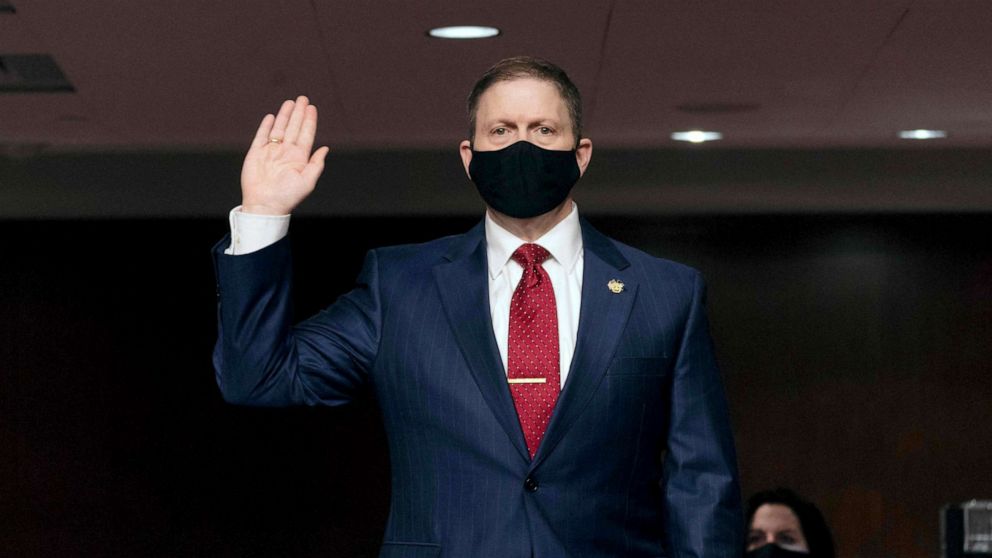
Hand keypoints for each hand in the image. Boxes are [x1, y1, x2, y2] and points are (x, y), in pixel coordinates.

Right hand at [240, 95, 329, 214]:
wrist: (265, 204)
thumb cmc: (287, 196)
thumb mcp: (307, 182)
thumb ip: (316, 164)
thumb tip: (326, 148)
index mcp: (299, 158)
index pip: (306, 135)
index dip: (309, 121)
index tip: (312, 108)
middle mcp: (286, 152)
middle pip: (294, 128)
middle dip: (299, 113)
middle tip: (303, 98)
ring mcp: (271, 152)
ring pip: (279, 129)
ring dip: (285, 116)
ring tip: (290, 102)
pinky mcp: (256, 153)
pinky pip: (262, 136)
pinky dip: (266, 126)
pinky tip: (272, 116)